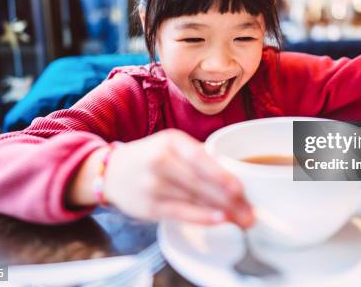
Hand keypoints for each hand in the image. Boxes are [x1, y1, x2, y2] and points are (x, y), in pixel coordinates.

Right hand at [104, 129, 253, 227]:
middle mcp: (160, 161)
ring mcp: (152, 185)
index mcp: (171, 141)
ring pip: (193, 199)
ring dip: (221, 210)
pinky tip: (218, 219)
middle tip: (249, 211)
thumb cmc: (150, 157)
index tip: (240, 188)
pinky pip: (180, 213)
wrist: (110, 171)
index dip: (221, 175)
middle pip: (200, 182)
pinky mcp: (148, 206)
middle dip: (228, 199)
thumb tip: (235, 173)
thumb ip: (200, 155)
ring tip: (241, 219)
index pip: (199, 158)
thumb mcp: (172, 145)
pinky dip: (201, 217)